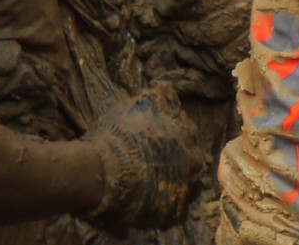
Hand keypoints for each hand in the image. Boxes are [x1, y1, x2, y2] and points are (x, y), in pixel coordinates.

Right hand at [87, 82, 202, 228]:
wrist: (105, 172)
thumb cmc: (117, 135)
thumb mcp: (138, 104)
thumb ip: (156, 97)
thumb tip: (162, 86)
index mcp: (186, 132)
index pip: (187, 130)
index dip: (174, 134)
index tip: (160, 138)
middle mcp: (193, 158)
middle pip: (192, 157)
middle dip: (180, 158)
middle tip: (158, 161)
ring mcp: (187, 187)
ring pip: (190, 184)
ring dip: (179, 182)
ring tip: (158, 183)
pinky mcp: (177, 212)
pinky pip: (179, 208)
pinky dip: (169, 205)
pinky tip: (153, 201)